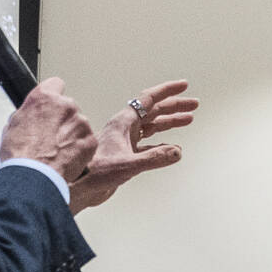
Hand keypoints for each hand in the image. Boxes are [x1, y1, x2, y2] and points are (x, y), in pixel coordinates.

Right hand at [0, 76, 97, 183]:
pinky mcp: (90, 140)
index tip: (52, 106)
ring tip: (58, 151)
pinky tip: (68, 158)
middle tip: (52, 137)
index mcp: (44, 98)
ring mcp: (80, 122)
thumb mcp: (13, 125)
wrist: (34, 176)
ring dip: (72, 135)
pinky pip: (87, 141)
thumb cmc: (21, 155)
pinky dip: (80, 149)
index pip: (56, 84)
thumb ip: (28, 114)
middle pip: (68, 107)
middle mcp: (65, 105)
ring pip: (79, 124)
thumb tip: (31, 115)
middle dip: (63, 119)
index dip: (53, 96)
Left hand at [67, 79, 198, 214]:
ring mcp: (125, 142)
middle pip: (154, 111)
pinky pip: (149, 146)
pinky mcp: (126, 156)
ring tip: (187, 119)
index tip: (183, 85)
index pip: (149, 100)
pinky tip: (171, 147)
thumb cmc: (93, 171)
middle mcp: (125, 129)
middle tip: (193, 104)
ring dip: (170, 122)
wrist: (78, 186)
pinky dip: (162, 144)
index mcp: (124, 123)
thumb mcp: (128, 164)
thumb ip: (154, 158)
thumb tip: (176, 152)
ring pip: (152, 127)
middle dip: (174, 106)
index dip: (168, 91)